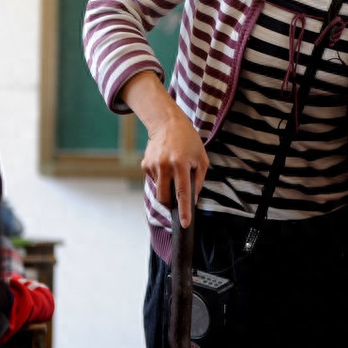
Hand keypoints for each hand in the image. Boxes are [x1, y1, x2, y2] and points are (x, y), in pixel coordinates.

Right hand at [121, 71, 208, 228]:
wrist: (168, 124)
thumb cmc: (189, 142)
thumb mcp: (202, 159)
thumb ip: (198, 181)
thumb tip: (193, 200)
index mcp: (181, 164)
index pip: (183, 193)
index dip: (184, 210)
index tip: (185, 224)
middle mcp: (165, 165)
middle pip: (165, 198)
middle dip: (171, 204)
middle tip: (178, 199)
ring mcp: (153, 165)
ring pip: (159, 191)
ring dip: (167, 189)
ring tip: (174, 173)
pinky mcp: (145, 165)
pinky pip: (154, 181)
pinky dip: (161, 179)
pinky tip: (166, 165)